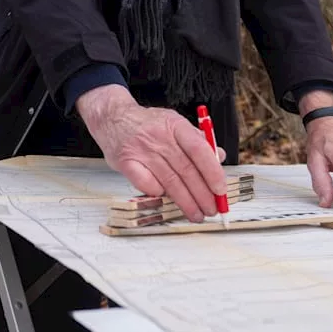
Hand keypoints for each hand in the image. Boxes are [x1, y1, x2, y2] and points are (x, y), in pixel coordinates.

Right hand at [77, 84, 226, 222]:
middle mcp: (159, 137)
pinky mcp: (126, 163)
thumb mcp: (174, 123)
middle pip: (186, 170)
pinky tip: (167, 199)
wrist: (112, 117)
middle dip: (202, 194)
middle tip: (212, 209)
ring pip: (169, 182)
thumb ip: (197, 140)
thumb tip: (218, 157)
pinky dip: (159, 194)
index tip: (220, 190)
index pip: (199, 150)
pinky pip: (147, 185)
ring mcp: (141, 150)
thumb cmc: (147, 123)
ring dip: (186, 202)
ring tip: (196, 214)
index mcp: (175, 124)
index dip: (212, 172)